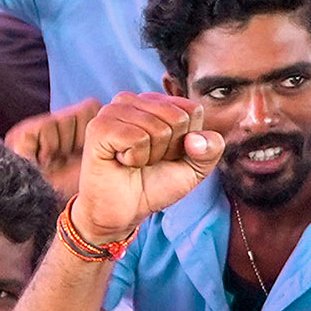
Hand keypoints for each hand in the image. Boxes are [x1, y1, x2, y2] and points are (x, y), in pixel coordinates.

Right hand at [69, 92, 222, 236]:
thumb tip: (194, 139)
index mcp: (158, 102)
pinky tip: (121, 161)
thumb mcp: (195, 167)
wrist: (125, 210)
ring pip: (157, 128)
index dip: (187, 140)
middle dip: (169, 148)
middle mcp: (134, 100)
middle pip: (177, 118)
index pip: (193, 110)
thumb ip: (211, 148)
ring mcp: (114, 111)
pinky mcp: (99, 126)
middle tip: (149, 160)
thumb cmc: (156, 184)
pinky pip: (136, 138)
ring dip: (151, 155)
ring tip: (134, 160)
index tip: (168, 154)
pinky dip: (135, 157)